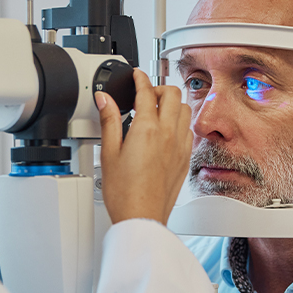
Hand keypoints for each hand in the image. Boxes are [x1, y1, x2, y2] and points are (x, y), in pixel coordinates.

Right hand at [96, 69, 191, 225]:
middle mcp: (168, 134)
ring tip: (156, 110)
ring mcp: (180, 146)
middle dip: (158, 87)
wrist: (142, 217)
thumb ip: (108, 121)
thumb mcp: (108, 153)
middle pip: (172, 94)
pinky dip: (178, 121)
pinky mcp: (185, 158)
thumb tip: (104, 100)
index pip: (146, 91)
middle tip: (145, 93)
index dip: (140, 78)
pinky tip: (166, 130)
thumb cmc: (124, 192)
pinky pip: (188, 129)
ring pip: (185, 109)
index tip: (136, 75)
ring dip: (172, 103)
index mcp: (147, 129)